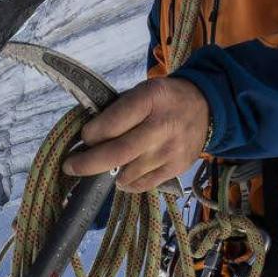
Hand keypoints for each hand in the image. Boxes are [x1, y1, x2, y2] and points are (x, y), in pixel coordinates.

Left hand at [62, 77, 208, 192]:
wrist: (207, 107)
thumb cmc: (164, 100)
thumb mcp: (143, 92)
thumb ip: (118, 112)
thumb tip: (88, 137)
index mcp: (150, 99)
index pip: (113, 122)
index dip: (92, 134)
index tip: (84, 138)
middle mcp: (162, 126)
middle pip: (118, 153)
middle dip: (88, 163)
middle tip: (70, 167)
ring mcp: (170, 150)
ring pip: (128, 173)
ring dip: (109, 173)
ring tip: (104, 167)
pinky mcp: (176, 168)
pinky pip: (143, 184)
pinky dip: (127, 184)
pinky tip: (122, 176)